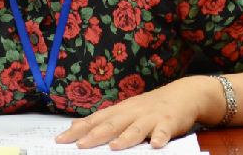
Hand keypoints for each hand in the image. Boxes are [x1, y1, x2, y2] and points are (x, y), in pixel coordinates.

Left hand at [55, 77, 215, 149]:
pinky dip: (160, 137)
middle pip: (111, 124)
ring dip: (125, 137)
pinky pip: (164, 131)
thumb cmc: (149, 107)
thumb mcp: (124, 111)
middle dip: (94, 135)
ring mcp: (150, 117)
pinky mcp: (169, 122)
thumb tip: (75, 126)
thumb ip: (102, 120)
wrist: (182, 94)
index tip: (60, 140)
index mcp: (119, 111)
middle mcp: (132, 112)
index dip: (77, 130)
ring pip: (136, 128)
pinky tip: (156, 145)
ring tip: (114, 147)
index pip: (94, 121)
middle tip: (79, 146)